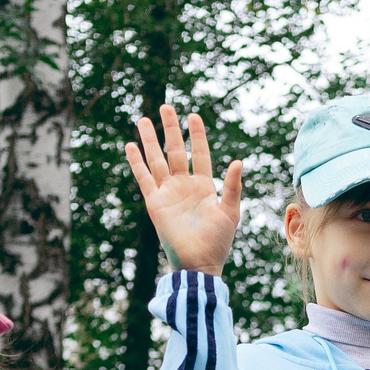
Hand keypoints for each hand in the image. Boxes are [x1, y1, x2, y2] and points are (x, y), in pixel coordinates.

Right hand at [126, 105, 241, 275]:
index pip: (201, 154)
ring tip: (143, 119)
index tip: (193, 116)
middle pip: (176, 151)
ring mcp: (168, 193)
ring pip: (157, 159)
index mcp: (204, 186)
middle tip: (166, 106)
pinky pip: (144, 178)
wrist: (198, 263)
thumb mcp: (230, 212)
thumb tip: (238, 161)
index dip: (197, 135)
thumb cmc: (218, 241)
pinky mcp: (155, 203)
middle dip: (171, 129)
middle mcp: (184, 186)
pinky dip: (137, 162)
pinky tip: (130, 146)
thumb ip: (232, 186)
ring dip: (150, 140)